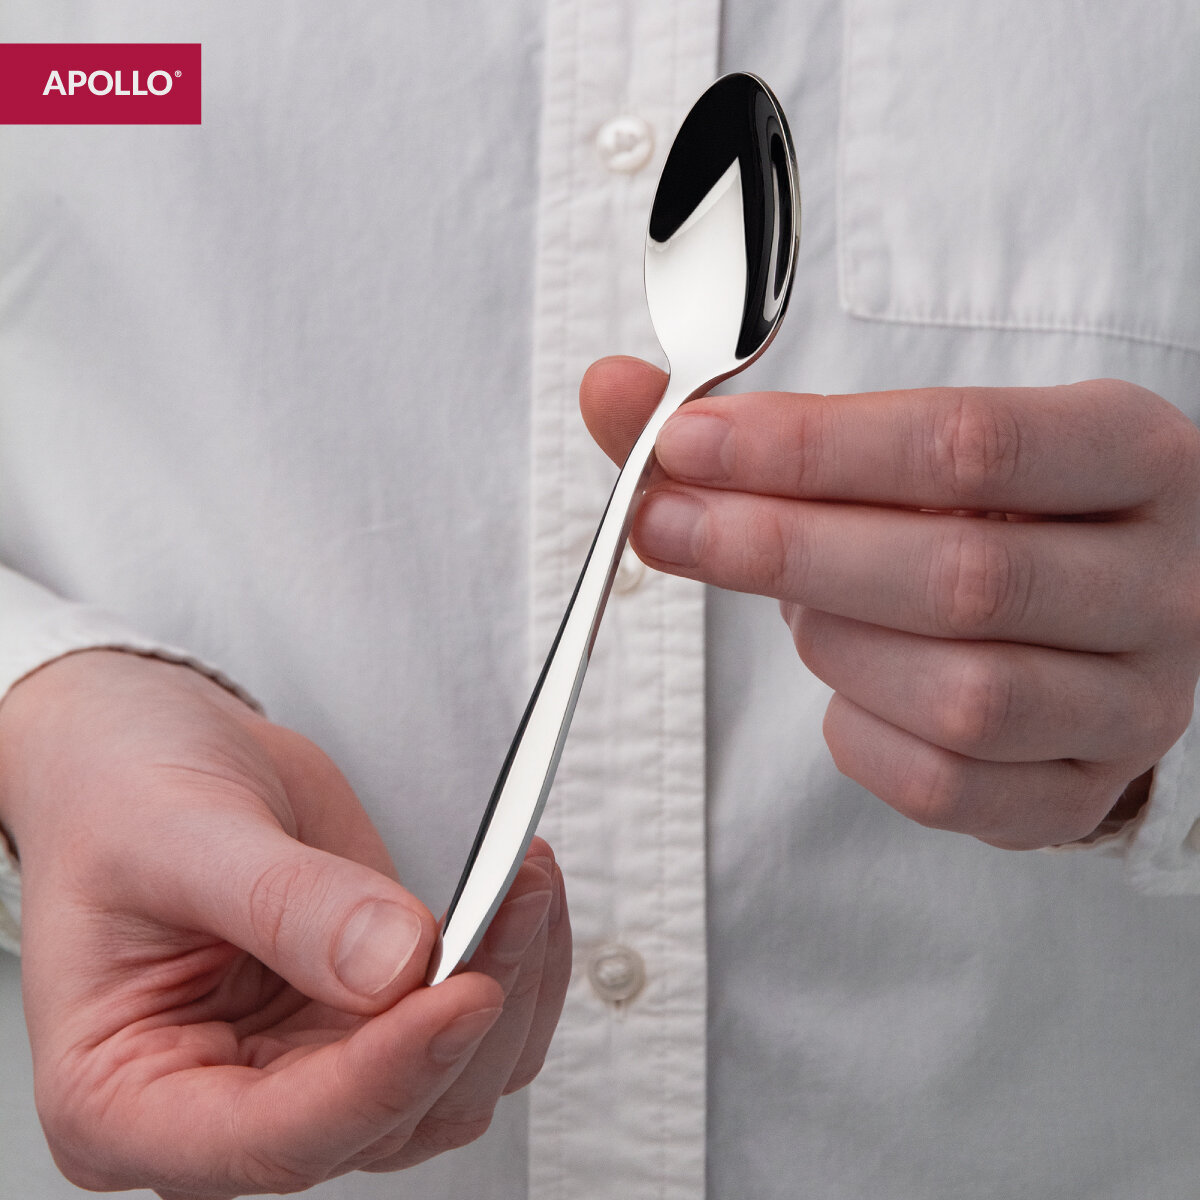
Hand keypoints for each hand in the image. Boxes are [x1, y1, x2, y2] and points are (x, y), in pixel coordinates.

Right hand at [0, 650, 569, 1196]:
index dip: (382, 1079)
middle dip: (468, 1017)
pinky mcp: (371, 1018)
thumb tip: (398, 965)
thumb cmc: (122, 797)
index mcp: (128, 1099)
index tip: (464, 992)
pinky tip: (521, 898)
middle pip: (384, 1121)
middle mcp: (229, 1105)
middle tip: (514, 899)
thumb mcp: (178, 833)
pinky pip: (475, 1034)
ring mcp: (311, 1066)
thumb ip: (284, 904)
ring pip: (449, 1088)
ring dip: (511, 988)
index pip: (275, 1138)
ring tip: (525, 879)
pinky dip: (517, 969)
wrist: (149, 756)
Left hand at [582, 356, 1199, 848]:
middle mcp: (1161, 582)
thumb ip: (763, 426)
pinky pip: (949, 788)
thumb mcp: (908, 447)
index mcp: (1130, 455)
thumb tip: (612, 390)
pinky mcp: (1086, 791)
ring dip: (836, 647)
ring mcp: (1137, 701)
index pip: (967, 444)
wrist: (1093, 611)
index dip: (807, 449)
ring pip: (960, 696)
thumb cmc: (985, 513)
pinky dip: (861, 738)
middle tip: (670, 525)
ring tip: (807, 608)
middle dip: (784, 551)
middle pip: (959, 578)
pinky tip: (850, 689)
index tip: (685, 443)